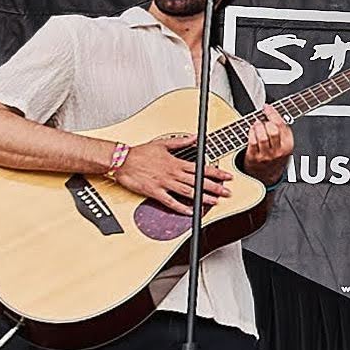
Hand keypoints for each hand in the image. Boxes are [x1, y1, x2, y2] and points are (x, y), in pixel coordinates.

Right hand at [112, 135, 230, 214]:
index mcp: (176, 162)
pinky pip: (170, 202)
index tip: (228, 175)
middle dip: (215, 187)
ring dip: (203, 197)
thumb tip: (195, 138)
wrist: (122, 160)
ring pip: (188, 191)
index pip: (201, 168)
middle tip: (227, 192)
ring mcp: (164, 184)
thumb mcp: (163, 143)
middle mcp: (173, 173)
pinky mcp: (155, 192)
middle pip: (198, 181)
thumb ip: (181, 141)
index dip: (216, 172)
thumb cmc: (140, 152)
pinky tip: (191, 211)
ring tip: (216, 201)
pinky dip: (181, 207)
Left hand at [242, 104, 294, 183]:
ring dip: (257, 126)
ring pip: (262, 135)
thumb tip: (273, 113)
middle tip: (262, 119)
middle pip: (272, 129)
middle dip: (265, 120)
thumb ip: (282, 130)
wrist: (268, 177)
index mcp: (288, 145)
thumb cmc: (275, 158)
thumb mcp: (285, 145)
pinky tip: (251, 130)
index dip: (272, 113)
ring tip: (256, 124)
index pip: (281, 124)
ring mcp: (266, 155)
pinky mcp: (254, 158)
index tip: (267, 107)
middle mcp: (278, 151)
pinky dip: (251, 132)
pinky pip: (252, 141)